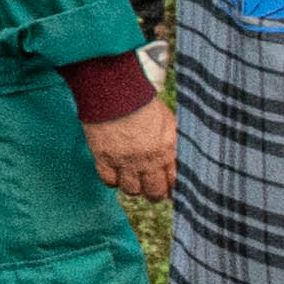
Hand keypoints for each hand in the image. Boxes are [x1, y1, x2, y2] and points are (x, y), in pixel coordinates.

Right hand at [82, 88, 174, 203]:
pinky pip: (108, 181)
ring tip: (130, 177)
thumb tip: (179, 159)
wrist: (113, 90)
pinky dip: (111, 179)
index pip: (175, 183)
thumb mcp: (168, 122)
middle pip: (155, 193)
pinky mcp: (104, 157)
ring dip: (132, 186)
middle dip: (154, 193)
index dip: (172, 187)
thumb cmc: (142, 102)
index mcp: (167, 151)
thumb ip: (174, 143)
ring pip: (132, 191)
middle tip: (149, 187)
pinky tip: (113, 171)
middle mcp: (148, 160)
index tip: (167, 185)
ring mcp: (125, 161)